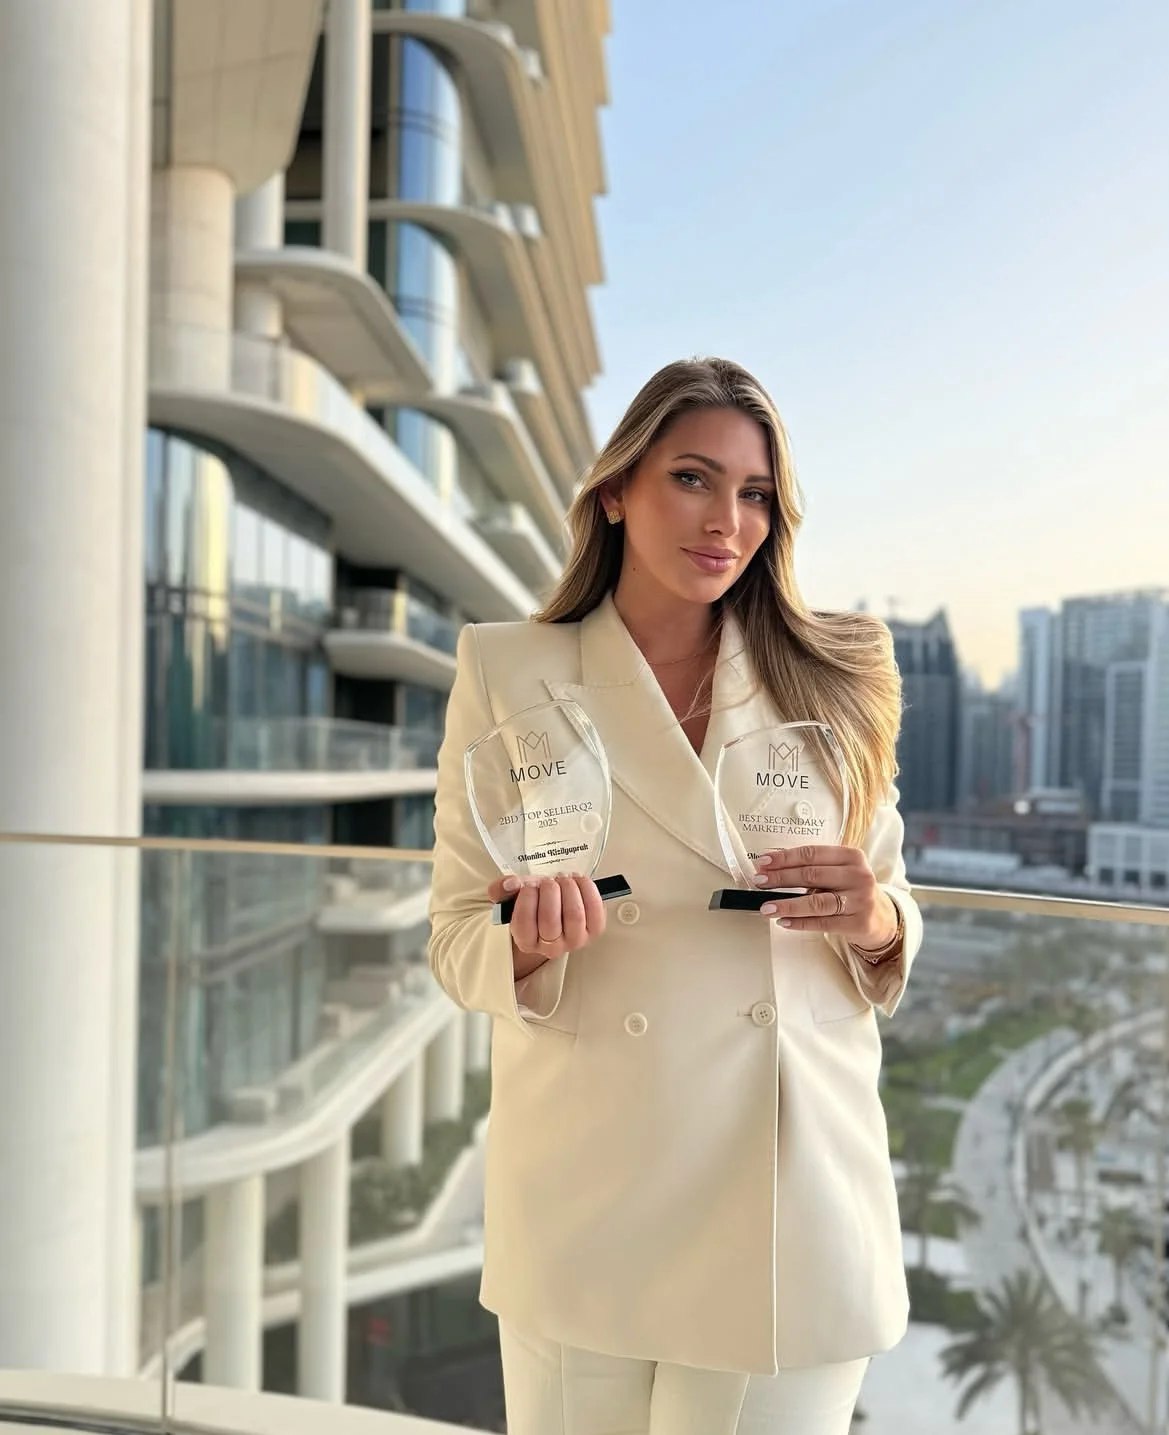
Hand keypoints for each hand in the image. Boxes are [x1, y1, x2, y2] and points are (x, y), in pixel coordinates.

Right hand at [486, 873, 606, 979]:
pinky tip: (578, 881)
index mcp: (526, 941)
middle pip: (550, 919)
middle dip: (549, 891)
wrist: (555, 911)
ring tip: (563, 879)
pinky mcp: (594, 931)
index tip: (529, 886)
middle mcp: (550, 947)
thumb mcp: (513, 896)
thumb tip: (510, 883)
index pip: (523, 923)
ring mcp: (574, 940)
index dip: (526, 898)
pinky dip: (588, 889)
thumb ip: (503, 888)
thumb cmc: (534, 905)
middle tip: (548, 881)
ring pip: (574, 914)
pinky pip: (595, 910)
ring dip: (568, 889)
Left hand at [752, 844, 897, 947]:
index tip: (763, 862)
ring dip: (787, 904)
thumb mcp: (840, 872)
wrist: (881, 918)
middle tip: (759, 882)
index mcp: (852, 856)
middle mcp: (858, 876)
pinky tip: (784, 921)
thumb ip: (813, 867)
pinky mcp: (859, 922)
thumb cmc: (853, 890)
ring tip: (767, 906)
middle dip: (780, 878)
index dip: (784, 858)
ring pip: (817, 902)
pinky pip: (823, 922)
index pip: (812, 853)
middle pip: (812, 875)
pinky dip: (801, 922)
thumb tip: (773, 867)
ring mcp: (861, 900)